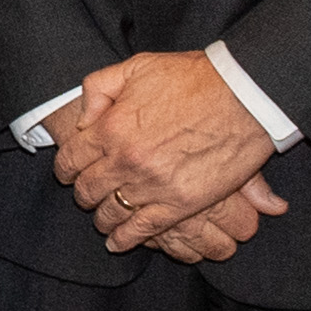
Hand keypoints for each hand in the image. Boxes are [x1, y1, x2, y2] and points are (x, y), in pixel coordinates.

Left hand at [56, 52, 292, 253]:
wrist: (244, 96)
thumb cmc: (192, 78)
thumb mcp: (135, 67)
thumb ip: (99, 88)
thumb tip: (84, 119)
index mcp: (110, 128)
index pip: (71, 158)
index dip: (65, 168)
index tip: (67, 172)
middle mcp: (125, 160)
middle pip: (88, 188)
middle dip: (82, 193)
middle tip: (86, 194)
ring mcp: (152, 185)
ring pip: (111, 211)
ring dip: (102, 217)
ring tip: (102, 218)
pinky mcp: (181, 204)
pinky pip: (144, 229)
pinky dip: (126, 239)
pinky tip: (118, 242)